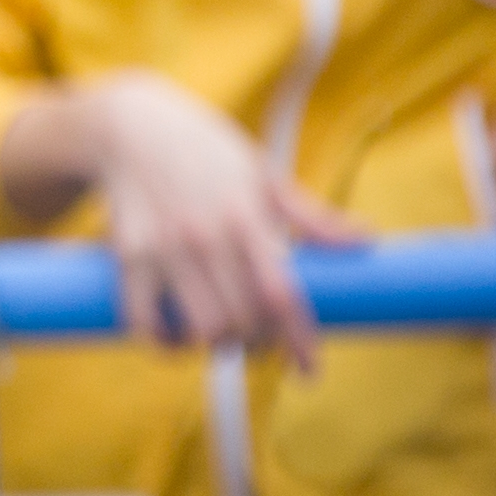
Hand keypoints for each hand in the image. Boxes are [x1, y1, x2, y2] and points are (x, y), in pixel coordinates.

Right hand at [67, 73, 356, 368]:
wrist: (131, 126)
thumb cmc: (208, 152)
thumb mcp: (262, 174)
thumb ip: (310, 215)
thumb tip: (366, 240)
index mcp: (246, 215)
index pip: (279, 293)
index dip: (298, 338)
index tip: (309, 369)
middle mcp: (205, 235)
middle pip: (242, 321)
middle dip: (258, 344)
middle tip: (262, 343)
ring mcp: (164, 247)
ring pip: (200, 328)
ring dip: (216, 346)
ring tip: (224, 338)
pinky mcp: (129, 255)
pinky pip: (144, 320)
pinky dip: (163, 342)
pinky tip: (177, 338)